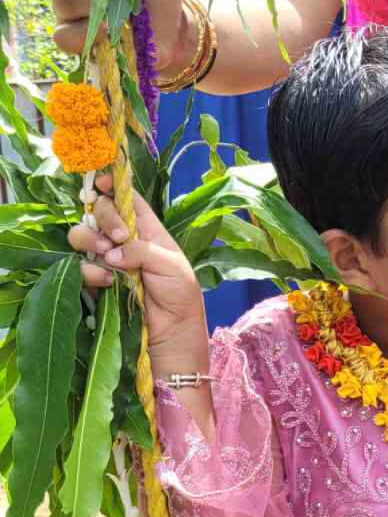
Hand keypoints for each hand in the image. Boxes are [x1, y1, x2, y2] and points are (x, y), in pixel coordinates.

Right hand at [68, 175, 207, 364]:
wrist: (171, 334)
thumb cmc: (180, 296)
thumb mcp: (172, 265)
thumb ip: (143, 249)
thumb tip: (113, 251)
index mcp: (147, 229)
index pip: (127, 199)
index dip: (113, 186)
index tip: (103, 182)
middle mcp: (124, 240)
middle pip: (101, 211)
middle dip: (105, 217)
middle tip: (118, 237)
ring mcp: (107, 260)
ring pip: (82, 235)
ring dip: (91, 241)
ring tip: (109, 259)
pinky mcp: (95, 281)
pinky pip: (79, 267)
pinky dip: (89, 271)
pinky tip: (107, 281)